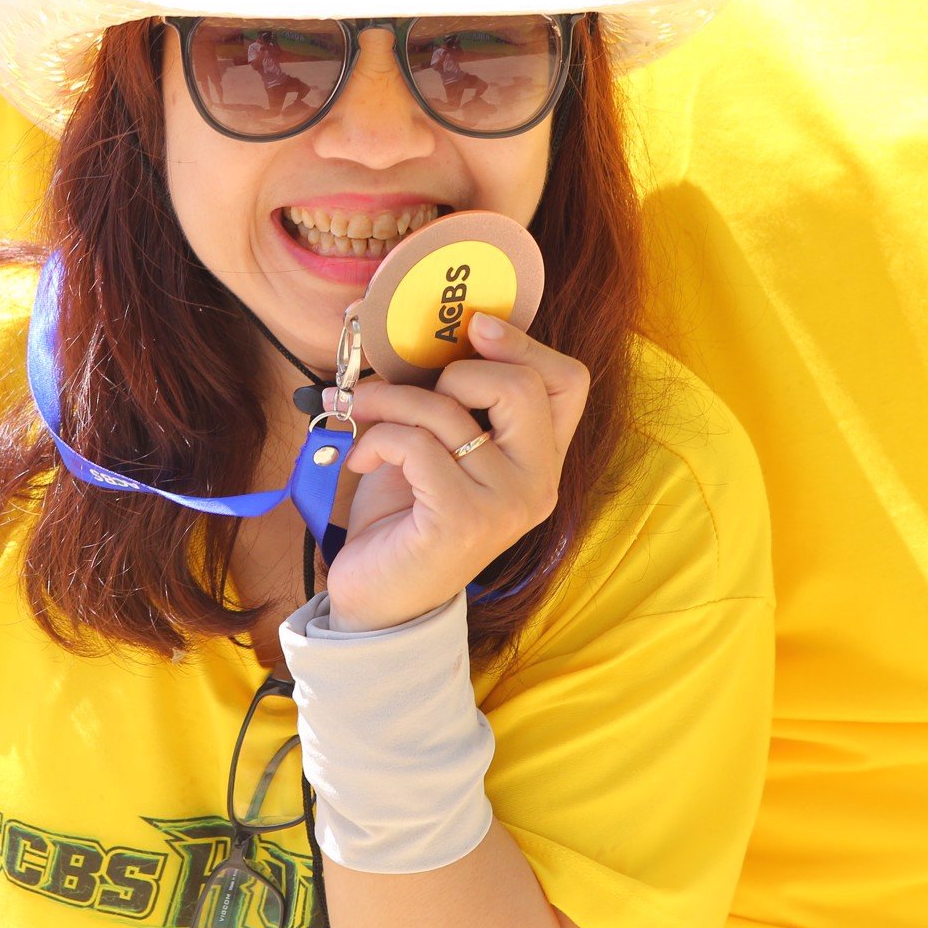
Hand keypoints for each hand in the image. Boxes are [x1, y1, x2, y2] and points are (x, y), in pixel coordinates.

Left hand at [323, 313, 590, 633]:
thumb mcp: (438, 447)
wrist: (379, 599)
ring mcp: (505, 505)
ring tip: (359, 413)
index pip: (568, 383)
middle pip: (519, 385)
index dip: (525, 344)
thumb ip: (452, 401)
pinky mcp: (462, 520)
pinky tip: (361, 460)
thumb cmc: (406, 515)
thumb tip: (423, 333)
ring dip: (389, 400)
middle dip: (451, 370)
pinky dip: (377, 439)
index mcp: (539, 460)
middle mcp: (537, 483)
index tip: (475, 327)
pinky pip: (417, 444)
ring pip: (449, 410)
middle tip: (407, 391)